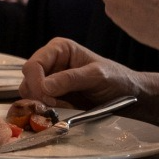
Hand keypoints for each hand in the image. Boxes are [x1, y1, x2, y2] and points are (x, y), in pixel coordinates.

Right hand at [19, 38, 146, 109]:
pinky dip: (46, 109)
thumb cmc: (117, 80)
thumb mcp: (97, 76)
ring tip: (64, 107)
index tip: (48, 98)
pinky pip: (38, 102)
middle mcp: (51, 62)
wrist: (130, 96)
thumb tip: (45, 87)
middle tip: (56, 105)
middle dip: (39, 94)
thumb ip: (71, 79)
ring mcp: (50, 79)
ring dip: (42, 103)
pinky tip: (63, 109)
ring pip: (30, 92)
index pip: (33, 64)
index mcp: (59, 49)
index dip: (37, 82)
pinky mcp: (53, 95)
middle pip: (28, 78)